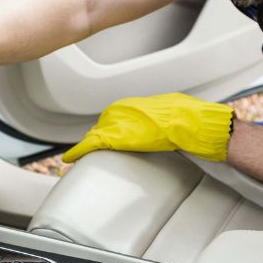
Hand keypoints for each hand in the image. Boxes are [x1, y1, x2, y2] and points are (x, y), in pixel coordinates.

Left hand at [63, 93, 233, 162]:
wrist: (192, 123)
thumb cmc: (188, 119)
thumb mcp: (171, 113)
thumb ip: (159, 118)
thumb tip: (161, 124)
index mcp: (136, 104)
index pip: (115, 117)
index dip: (109, 129)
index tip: (104, 136)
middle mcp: (123, 110)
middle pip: (103, 126)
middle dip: (97, 137)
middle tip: (88, 150)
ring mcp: (118, 122)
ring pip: (96, 134)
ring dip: (89, 145)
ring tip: (79, 155)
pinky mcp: (115, 137)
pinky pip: (91, 144)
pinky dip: (79, 152)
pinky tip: (70, 158)